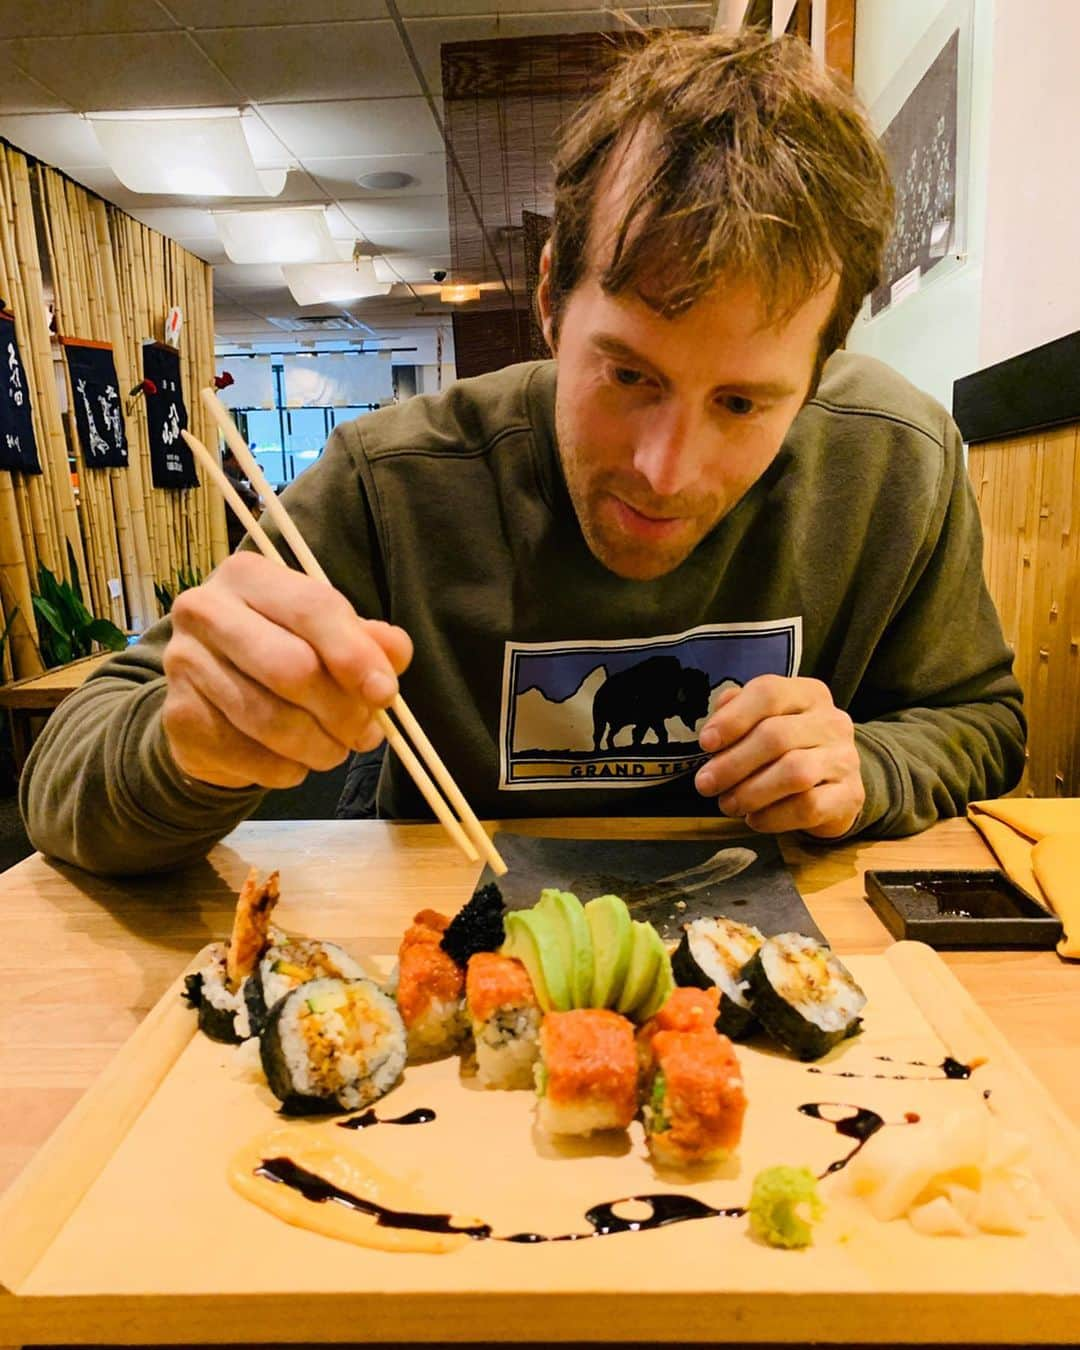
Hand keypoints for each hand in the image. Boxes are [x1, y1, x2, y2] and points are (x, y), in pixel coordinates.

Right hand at [162, 552, 411, 790]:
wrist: (208, 697)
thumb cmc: (279, 653)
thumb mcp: (326, 636)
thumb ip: (367, 641)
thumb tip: (395, 654)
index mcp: (249, 576)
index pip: (312, 608)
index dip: (355, 655)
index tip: (385, 694)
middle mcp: (205, 610)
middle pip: (292, 667)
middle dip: (341, 710)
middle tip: (366, 734)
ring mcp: (184, 664)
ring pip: (270, 720)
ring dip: (319, 747)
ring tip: (338, 750)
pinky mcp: (177, 717)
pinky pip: (247, 755)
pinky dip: (285, 769)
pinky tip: (297, 763)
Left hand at [693, 675, 863, 837]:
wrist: (833, 784)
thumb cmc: (787, 748)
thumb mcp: (764, 721)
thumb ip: (737, 713)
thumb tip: (714, 728)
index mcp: (808, 694)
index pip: (768, 693)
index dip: (732, 719)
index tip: (705, 743)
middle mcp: (832, 721)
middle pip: (776, 736)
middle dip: (732, 763)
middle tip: (705, 784)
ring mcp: (845, 759)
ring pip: (794, 772)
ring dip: (751, 792)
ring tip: (727, 803)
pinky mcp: (850, 796)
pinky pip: (808, 807)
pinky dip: (772, 816)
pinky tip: (754, 818)